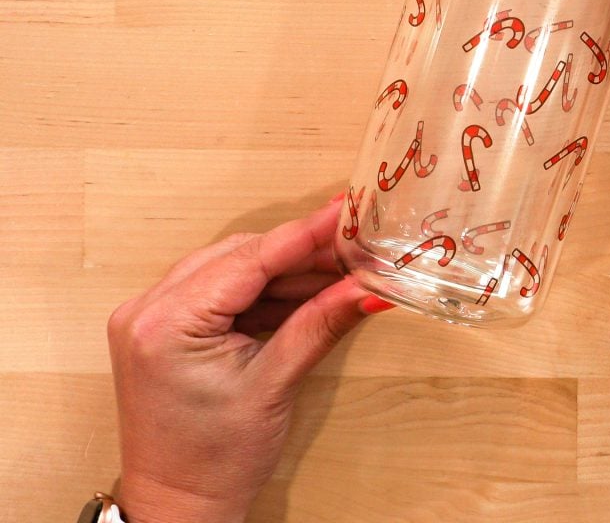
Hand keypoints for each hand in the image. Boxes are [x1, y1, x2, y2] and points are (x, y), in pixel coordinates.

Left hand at [106, 195, 392, 521]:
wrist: (177, 505)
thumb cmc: (214, 460)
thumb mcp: (274, 386)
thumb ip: (319, 324)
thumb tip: (366, 288)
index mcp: (166, 324)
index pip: (248, 261)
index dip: (303, 235)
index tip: (344, 211)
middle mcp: (147, 310)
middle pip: (239, 257)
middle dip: (298, 252)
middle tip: (353, 247)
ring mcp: (151, 316)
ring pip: (231, 269)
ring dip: (284, 271)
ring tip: (339, 272)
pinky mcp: (163, 327)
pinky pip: (220, 290)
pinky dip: (262, 290)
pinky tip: (304, 292)